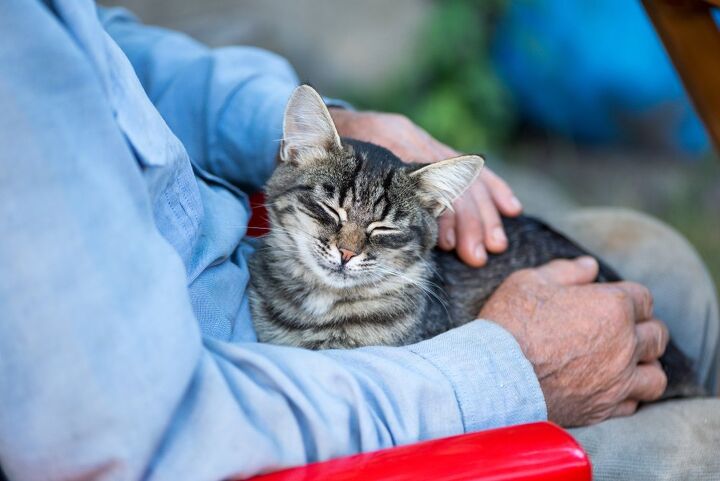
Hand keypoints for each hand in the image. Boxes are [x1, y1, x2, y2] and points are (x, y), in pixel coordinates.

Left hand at [329, 109, 521, 266]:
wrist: (323, 126)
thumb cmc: (317, 161)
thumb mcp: (320, 175)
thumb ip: (344, 198)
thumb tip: (359, 242)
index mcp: (387, 140)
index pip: (426, 180)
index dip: (443, 215)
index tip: (449, 246)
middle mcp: (408, 137)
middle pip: (450, 179)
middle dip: (469, 222)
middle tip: (476, 257)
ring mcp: (422, 140)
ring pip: (463, 174)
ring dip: (483, 214)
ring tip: (493, 247)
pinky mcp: (429, 147)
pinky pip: (467, 169)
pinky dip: (491, 188)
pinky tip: (510, 209)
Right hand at [479, 257, 668, 426]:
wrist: (494, 376)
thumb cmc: (510, 323)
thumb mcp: (530, 281)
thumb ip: (566, 271)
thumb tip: (590, 266)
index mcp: (612, 306)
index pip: (643, 298)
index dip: (627, 298)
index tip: (608, 302)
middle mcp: (624, 344)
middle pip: (657, 335)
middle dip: (643, 329)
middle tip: (620, 331)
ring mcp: (617, 380)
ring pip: (655, 375)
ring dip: (644, 366)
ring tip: (624, 362)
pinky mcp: (603, 408)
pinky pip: (634, 403)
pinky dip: (627, 394)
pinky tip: (608, 386)